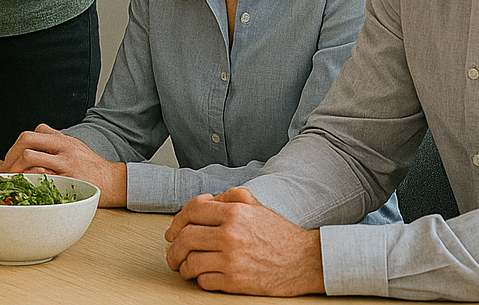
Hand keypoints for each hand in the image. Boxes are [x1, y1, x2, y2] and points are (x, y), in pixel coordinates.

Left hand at [1, 124, 126, 207]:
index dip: (16, 147)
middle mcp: (62, 146)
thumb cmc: (92, 168)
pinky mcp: (68, 178)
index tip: (9, 162)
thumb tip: (28, 153)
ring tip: (8, 180)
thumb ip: (55, 145)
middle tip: (3, 171)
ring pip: (30, 156)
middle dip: (10, 155)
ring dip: (14, 168)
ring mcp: (65, 161)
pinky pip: (42, 176)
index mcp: (62, 138)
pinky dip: (28, 180)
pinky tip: (22, 188)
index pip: (32, 134)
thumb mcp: (75, 148)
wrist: (115, 181)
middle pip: (26, 140)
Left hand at [164, 187, 323, 295]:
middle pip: (184, 238)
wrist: (306, 261)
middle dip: (173, 248)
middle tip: (172, 254)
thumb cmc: (280, 234)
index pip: (191, 211)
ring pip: (190, 262)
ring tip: (184, 267)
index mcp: (233, 212)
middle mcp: (230, 235)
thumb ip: (227, 197)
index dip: (176, 221)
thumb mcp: (255, 205)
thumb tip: (203, 202)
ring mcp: (232, 260)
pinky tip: (202, 276)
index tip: (172, 232)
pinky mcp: (236, 282)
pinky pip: (204, 281)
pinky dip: (199, 279)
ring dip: (182, 266)